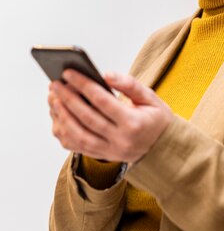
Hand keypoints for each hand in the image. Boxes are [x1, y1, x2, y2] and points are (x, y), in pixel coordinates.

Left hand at [47, 70, 173, 163]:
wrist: (163, 149)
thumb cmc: (156, 119)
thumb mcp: (151, 98)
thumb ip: (129, 84)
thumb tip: (106, 74)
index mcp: (133, 123)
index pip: (102, 101)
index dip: (84, 85)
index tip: (69, 73)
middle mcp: (120, 140)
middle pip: (86, 118)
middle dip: (67, 99)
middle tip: (55, 83)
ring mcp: (109, 151)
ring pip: (78, 135)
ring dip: (62, 116)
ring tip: (53, 98)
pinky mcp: (102, 156)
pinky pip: (77, 147)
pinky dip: (64, 132)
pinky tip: (58, 117)